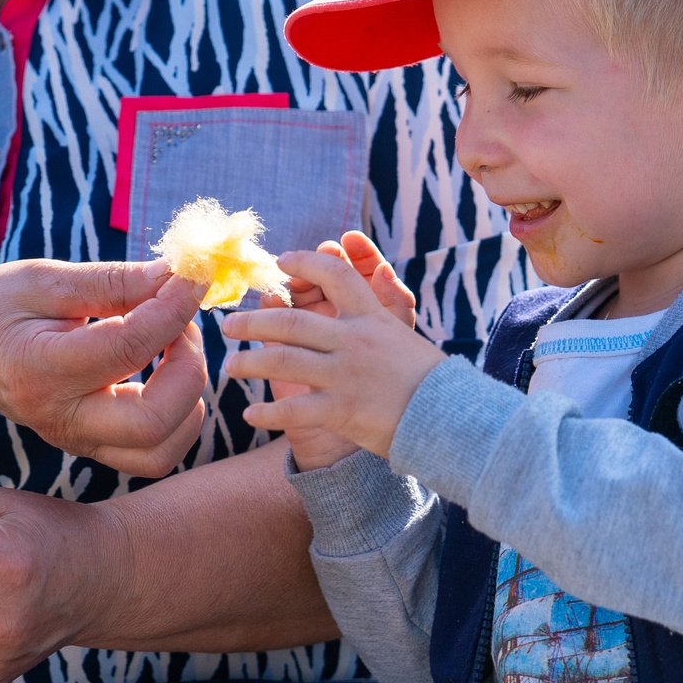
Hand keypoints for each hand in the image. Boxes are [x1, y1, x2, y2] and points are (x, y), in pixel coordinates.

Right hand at [0, 259, 207, 476]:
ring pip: (162, 450)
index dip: (173, 308)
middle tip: (180, 321)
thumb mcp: (43, 279)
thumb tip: (176, 275)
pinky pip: (155, 453)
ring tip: (173, 346)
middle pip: (152, 420)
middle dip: (188, 365)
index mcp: (38, 369)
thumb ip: (112, 281)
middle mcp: (59, 418)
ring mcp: (77, 442)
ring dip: (190, 396)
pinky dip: (180, 414)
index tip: (191, 276)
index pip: (127, 347)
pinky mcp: (93, 448)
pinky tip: (165, 371)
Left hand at [224, 249, 446, 461]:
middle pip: (292, 322)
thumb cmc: (429, 380)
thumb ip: (385, 307)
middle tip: (230, 325)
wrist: (453, 420)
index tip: (282, 262)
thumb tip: (378, 273)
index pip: (335, 275)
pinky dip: (268, 414)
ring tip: (231, 369)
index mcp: (371, 318)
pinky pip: (294, 410)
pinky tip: (251, 416)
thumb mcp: (405, 335)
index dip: (305, 264)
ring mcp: (346, 375)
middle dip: (254, 322)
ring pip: (283, 360)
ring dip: (250, 363)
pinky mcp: (342, 410)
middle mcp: (354, 341)